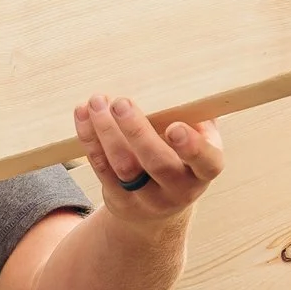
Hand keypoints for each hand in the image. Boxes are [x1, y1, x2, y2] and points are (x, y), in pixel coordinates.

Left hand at [73, 93, 223, 221]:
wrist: (158, 208)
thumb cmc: (180, 158)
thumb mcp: (197, 140)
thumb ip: (194, 116)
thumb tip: (180, 82)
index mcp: (203, 171)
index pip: (207, 162)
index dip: (192, 147)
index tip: (174, 127)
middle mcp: (178, 190)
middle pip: (158, 163)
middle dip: (136, 131)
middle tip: (121, 103)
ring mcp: (147, 199)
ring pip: (124, 167)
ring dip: (107, 132)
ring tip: (97, 102)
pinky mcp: (119, 199)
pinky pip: (102, 168)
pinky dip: (91, 140)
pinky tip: (83, 115)